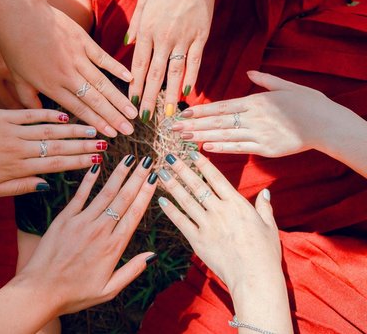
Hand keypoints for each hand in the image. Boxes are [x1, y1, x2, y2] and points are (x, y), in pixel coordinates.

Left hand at [0, 109, 106, 198]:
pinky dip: (48, 114)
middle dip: (84, 145)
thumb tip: (46, 186)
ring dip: (73, 129)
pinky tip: (64, 115)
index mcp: (16, 168)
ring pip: (49, 130)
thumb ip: (18, 188)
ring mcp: (12, 130)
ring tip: (93, 128)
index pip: (55, 164)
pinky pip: (30, 114)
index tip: (97, 160)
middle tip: (105, 143)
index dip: (78, 162)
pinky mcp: (3, 116)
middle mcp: (19, 148)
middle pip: (58, 146)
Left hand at [6, 6, 137, 137]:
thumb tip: (39, 115)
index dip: (97, 123)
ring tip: (133, 113)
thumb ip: (28, 99)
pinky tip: (130, 79)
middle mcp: (68, 75)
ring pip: (103, 83)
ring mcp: (77, 57)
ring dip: (119, 100)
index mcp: (51, 85)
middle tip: (129, 131)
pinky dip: (117, 69)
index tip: (111, 136)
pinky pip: (103, 58)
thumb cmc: (15, 44)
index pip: (79, 109)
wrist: (19, 11)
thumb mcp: (17, 76)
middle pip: (95, 100)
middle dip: (114, 118)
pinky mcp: (83, 41)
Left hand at [20, 155, 157, 317]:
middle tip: (147, 161)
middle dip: (137, 178)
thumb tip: (152, 255)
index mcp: (113, 247)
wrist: (40, 291)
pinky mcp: (64, 218)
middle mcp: (100, 230)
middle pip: (123, 199)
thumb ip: (132, 271)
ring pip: (105, 193)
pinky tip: (98, 166)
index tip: (154, 178)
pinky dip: (89, 180)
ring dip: (119, 174)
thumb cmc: (75, 294)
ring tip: (130, 159)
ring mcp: (81, 222)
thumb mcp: (108, 290)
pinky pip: (80, 195)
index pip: (135, 214)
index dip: (146, 194)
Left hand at [126, 0, 216, 120]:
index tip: (131, 102)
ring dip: (170, 95)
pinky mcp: (201, 36)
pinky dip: (191, 77)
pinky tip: (187, 93)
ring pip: (175, 71)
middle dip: (149, 97)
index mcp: (147, 30)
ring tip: (167, 114)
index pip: (139, 64)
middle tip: (145, 117)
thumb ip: (134, 26)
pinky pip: (194, 61)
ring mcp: (183, 38)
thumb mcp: (143, 1)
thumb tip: (126, 46)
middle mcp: (164, 37)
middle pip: (155, 73)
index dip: (135, 85)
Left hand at [157, 152, 280, 291]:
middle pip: (197, 185)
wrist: (254, 277)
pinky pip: (181, 222)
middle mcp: (220, 210)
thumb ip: (264, 207)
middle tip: (170, 156)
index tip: (192, 153)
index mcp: (237, 204)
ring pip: (186, 200)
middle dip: (182, 169)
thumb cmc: (265, 253)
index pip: (216, 178)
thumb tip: (265, 192)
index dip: (203, 164)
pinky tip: (161, 201)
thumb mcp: (269, 226)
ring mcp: (207, 225)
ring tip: (161, 173)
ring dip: (172, 185)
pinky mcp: (198, 240)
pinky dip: (171, 211)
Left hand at [173, 71, 340, 156]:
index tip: (182, 114)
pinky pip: (240, 148)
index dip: (199, 111)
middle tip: (172, 129)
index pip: (221, 106)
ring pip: (224, 135)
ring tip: (182, 139)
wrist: (327, 124)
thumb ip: (265, 80)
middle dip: (193, 125)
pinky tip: (206, 149)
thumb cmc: (308, 103)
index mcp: (256, 101)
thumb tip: (248, 73)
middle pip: (217, 121)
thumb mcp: (286, 86)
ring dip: (201, 137)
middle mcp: (254, 117)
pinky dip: (222, 148)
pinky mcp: (266, 149)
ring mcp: (259, 134)